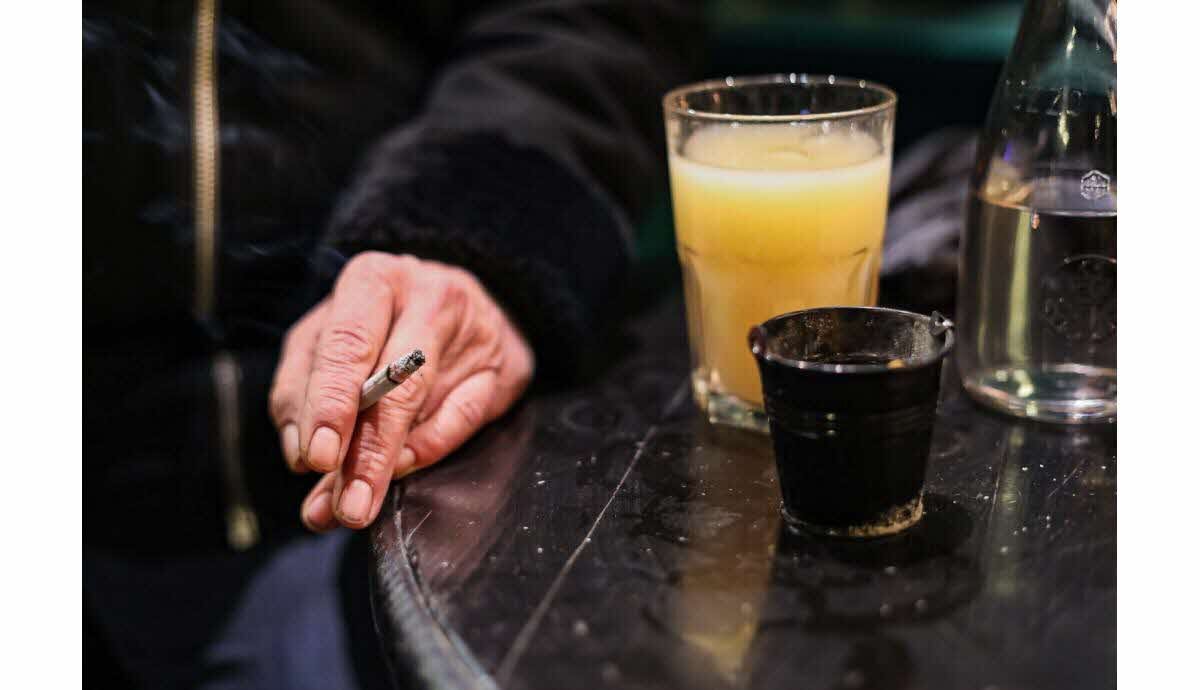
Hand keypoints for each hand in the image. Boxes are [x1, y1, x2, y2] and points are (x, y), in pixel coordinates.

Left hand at [269, 253, 533, 530]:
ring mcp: (474, 330)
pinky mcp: (505, 364)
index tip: (316, 460)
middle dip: (365, 451)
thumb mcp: (325, 338)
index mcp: (373, 279)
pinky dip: (431, 447)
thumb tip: (303, 461)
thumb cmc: (377, 322)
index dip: (329, 405)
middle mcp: (428, 296)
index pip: (347, 345)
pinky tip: (404, 466)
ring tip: (359, 504)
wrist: (459, 300)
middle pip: (395, 382)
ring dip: (390, 462)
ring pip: (428, 406)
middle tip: (345, 507)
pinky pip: (466, 417)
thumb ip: (301, 393)